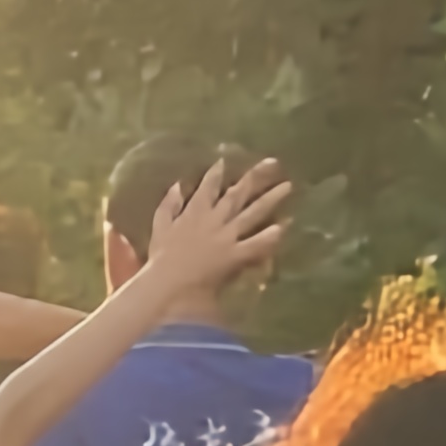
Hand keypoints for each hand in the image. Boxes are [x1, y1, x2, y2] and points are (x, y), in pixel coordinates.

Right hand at [125, 158, 292, 296]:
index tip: (224, 161)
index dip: (216, 174)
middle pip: (237, 195)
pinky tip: (284, 227)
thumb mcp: (159, 227)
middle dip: (255, 177)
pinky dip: (270, 236)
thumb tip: (177, 185)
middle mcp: (215, 219)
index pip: (208, 188)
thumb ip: (168, 205)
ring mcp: (228, 236)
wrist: (169, 285)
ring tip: (287, 186)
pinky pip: (257, 244)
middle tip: (272, 162)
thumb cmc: (161, 260)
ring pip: (253, 213)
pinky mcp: (236, 256)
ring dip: (271, 199)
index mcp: (194, 212)